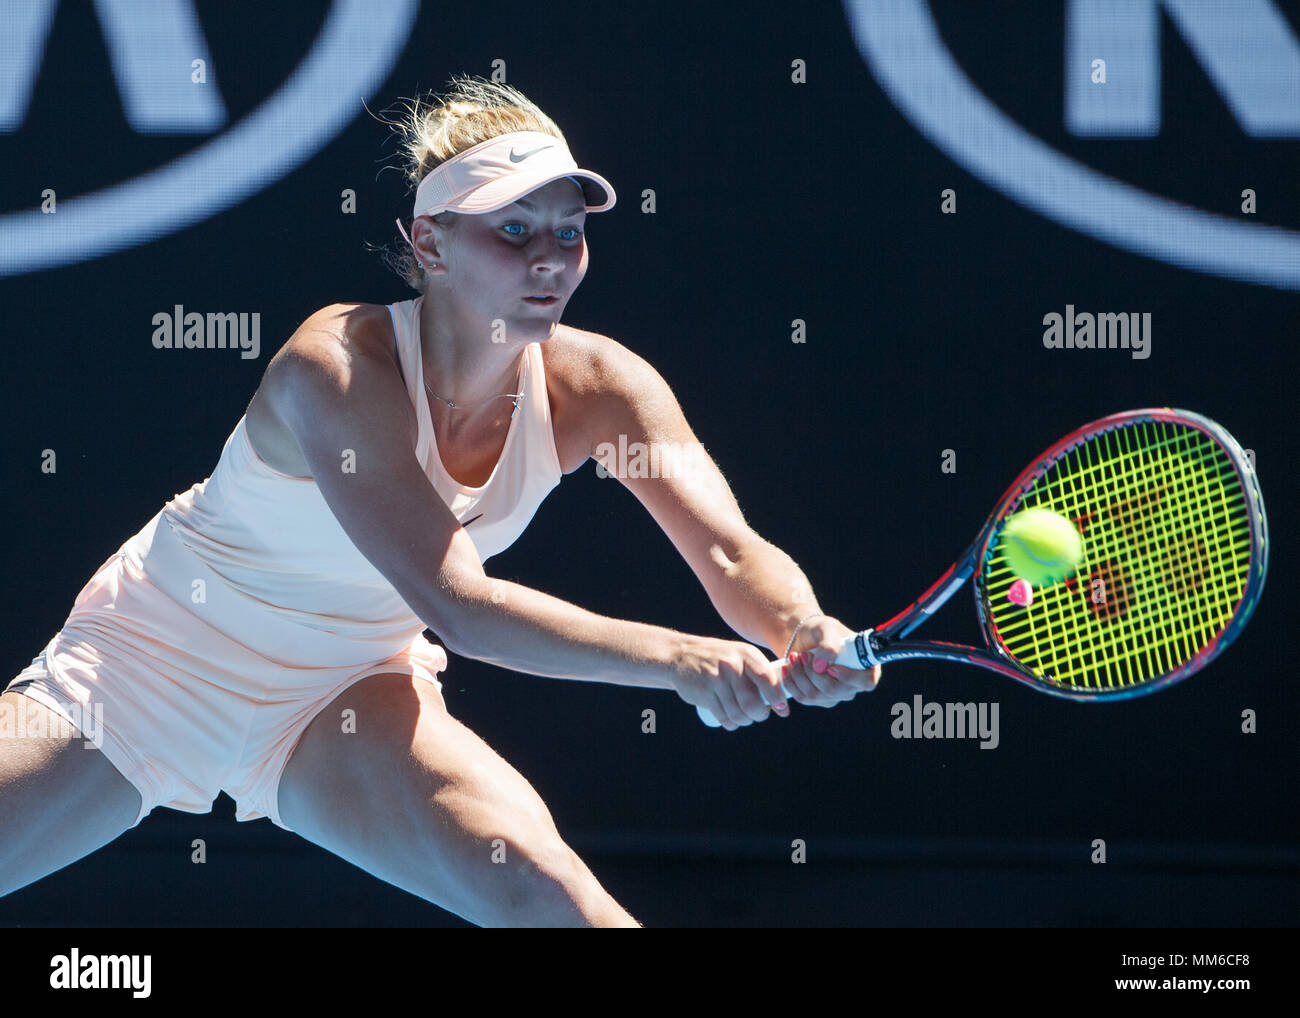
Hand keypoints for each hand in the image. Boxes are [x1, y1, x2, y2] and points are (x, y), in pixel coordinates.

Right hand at [671, 634, 789, 730]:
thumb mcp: (740, 657)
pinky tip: (731, 721)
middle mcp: (732, 665)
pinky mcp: (704, 692)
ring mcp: (716, 679)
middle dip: (759, 715)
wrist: (681, 655)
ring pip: (738, 713)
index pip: (768, 680)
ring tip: (743, 717)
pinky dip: (730, 724)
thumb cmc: (719, 660)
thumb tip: (782, 704)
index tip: (781, 709)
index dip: (777, 698)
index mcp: (746, 655)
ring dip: (744, 721)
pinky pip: (724, 717)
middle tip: (758, 715)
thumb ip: (760, 675)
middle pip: (753, 703)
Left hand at [780, 615, 881, 709]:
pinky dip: (792, 682)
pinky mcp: (819, 699)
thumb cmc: (821, 630)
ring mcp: (837, 694)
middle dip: (813, 672)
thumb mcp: (826, 628)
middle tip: (803, 655)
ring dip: (799, 674)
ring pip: (816, 695)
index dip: (850, 678)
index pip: (867, 681)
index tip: (831, 667)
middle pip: (835, 690)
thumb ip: (829, 643)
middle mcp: (854, 684)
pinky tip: (788, 668)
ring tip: (794, 656)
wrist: (803, 636)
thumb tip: (822, 666)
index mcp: (865, 665)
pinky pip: (803, 698)